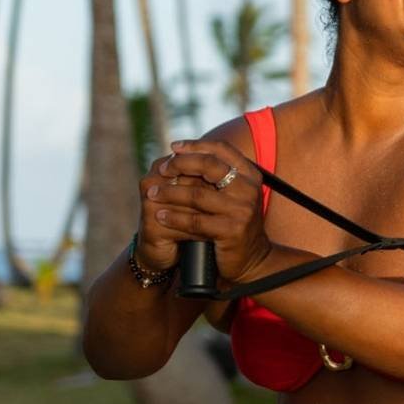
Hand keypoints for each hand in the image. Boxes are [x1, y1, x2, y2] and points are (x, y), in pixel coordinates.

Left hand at [139, 139, 271, 282]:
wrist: (251, 258)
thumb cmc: (234, 223)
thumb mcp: (232, 195)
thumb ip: (215, 176)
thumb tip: (179, 152)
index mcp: (250, 175)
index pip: (222, 150)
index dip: (196, 145)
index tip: (174, 147)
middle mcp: (249, 189)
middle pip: (210, 165)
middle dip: (180, 164)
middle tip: (162, 169)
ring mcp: (242, 210)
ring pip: (197, 194)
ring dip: (169, 193)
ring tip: (152, 194)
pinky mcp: (231, 230)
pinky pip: (195, 221)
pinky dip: (174, 218)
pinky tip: (160, 215)